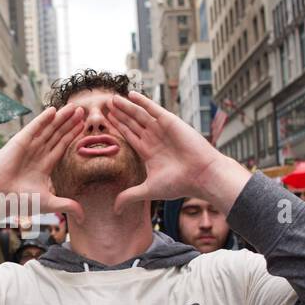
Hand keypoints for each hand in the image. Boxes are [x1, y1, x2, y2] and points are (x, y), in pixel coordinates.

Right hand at [0, 104, 87, 238]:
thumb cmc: (18, 201)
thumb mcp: (48, 202)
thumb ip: (67, 205)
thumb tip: (83, 216)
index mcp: (43, 166)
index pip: (61, 146)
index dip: (72, 135)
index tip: (83, 126)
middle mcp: (36, 154)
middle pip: (57, 134)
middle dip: (69, 123)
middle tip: (83, 110)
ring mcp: (28, 147)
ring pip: (48, 129)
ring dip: (61, 118)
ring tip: (74, 107)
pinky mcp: (19, 142)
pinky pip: (34, 127)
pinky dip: (43, 118)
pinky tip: (54, 110)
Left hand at [104, 91, 247, 214]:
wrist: (201, 175)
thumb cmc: (179, 183)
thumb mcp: (149, 190)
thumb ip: (130, 195)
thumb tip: (115, 210)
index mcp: (149, 152)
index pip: (129, 136)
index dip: (117, 128)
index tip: (105, 120)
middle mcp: (154, 138)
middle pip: (132, 123)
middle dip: (118, 114)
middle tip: (104, 104)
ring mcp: (162, 129)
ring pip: (139, 114)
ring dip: (125, 107)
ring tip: (111, 99)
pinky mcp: (169, 121)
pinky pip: (152, 108)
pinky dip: (142, 101)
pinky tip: (130, 94)